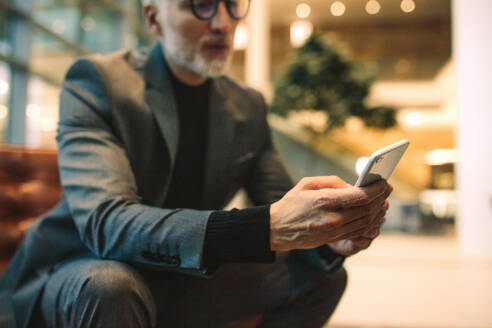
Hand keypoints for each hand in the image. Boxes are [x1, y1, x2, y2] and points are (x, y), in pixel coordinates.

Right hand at [269, 176, 389, 251]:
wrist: (276, 229)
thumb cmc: (291, 203)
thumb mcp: (307, 183)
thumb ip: (332, 182)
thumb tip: (353, 186)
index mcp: (324, 200)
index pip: (359, 196)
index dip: (376, 189)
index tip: (384, 182)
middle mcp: (331, 218)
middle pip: (366, 210)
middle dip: (380, 199)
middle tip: (387, 189)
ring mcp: (333, 231)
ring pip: (364, 222)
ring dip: (377, 211)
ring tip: (382, 201)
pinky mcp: (332, 239)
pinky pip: (357, 231)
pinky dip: (368, 222)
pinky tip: (372, 214)